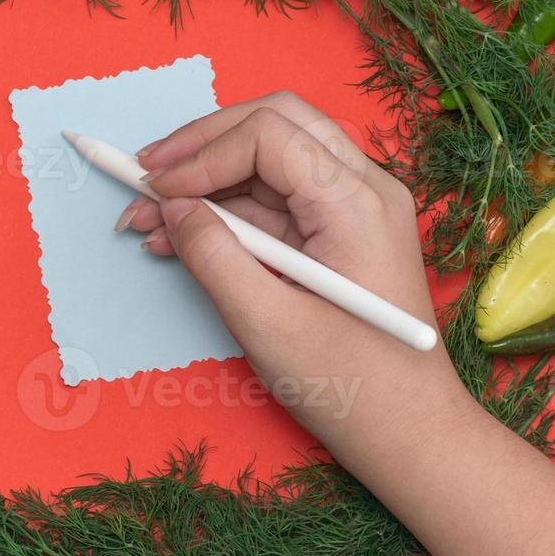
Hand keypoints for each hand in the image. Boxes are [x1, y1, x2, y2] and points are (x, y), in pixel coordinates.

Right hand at [120, 92, 461, 431]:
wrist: (410, 433)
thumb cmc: (352, 387)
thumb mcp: (268, 326)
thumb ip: (214, 258)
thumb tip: (170, 207)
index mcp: (358, 203)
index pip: (269, 134)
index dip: (202, 154)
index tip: (153, 188)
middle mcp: (364, 189)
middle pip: (273, 123)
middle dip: (201, 145)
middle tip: (143, 175)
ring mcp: (354, 207)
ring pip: (269, 156)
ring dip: (205, 179)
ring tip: (146, 219)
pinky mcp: (338, 231)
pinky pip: (274, 198)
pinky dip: (224, 210)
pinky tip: (177, 237)